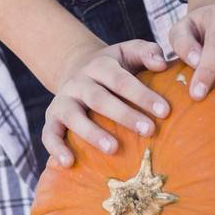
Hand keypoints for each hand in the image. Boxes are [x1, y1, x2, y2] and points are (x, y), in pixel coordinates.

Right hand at [42, 36, 170, 168]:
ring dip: (92, 133)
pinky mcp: (52, 118)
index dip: (142, 95)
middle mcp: (79, 82)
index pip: (121, 79)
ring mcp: (63, 100)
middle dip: (124, 115)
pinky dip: (55, 147)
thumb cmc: (114, 68)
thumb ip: (147, 52)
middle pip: (99, 98)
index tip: (165, 111)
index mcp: (100, 65)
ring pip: (74, 116)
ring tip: (113, 149)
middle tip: (149, 130)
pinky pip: (49, 133)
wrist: (77, 69)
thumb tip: (161, 63)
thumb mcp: (129, 53)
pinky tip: (68, 162)